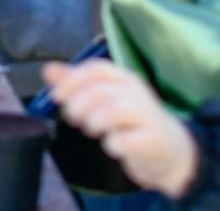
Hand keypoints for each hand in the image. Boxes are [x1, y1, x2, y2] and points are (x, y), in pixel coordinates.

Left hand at [43, 60, 198, 198]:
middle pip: (102, 90)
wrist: (171, 151)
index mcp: (124, 79)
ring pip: (116, 110)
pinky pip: (128, 140)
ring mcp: (147, 117)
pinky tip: (112, 146)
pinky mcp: (152, 142)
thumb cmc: (131, 122)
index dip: (73, 79)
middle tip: (73, 118)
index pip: (97, 69)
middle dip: (79, 104)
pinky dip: (113, 143)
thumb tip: (48, 70)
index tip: (56, 96)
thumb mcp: (105, 98)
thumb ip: (76, 83)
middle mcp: (137, 94)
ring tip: (92, 129)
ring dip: (95, 121)